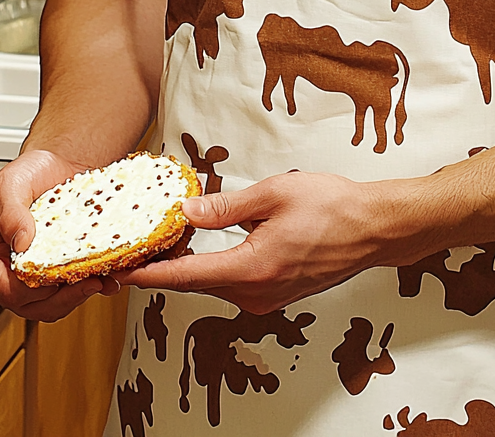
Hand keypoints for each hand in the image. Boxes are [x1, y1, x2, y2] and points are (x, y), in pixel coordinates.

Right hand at [0, 148, 118, 322]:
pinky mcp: (59, 273)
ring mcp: (36, 275)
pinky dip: (90, 289)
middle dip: (59, 299)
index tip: (51, 278)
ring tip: (98, 280)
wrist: (62, 165)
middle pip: (29, 305)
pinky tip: (106, 279)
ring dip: (77, 297)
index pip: (2, 288)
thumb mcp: (11, 183)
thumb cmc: (32, 173)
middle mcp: (10, 270)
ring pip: (52, 306)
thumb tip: (19, 242)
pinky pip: (71, 293)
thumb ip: (10, 211)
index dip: (26, 290)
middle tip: (85, 282)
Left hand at [116, 170, 406, 313]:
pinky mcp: (276, 296)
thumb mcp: (273, 193)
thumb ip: (225, 208)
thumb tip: (186, 212)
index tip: (120, 272)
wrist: (374, 228)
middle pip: (196, 283)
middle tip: (135, 245)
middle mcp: (256, 294)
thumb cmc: (332, 206)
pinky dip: (213, 268)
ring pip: (214, 284)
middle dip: (164, 266)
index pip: (186, 276)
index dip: (149, 274)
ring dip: (189, 266)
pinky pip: (233, 284)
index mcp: (252, 270)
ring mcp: (267, 299)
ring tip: (164, 241)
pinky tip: (204, 246)